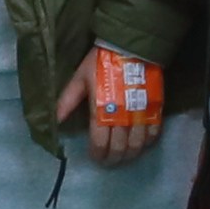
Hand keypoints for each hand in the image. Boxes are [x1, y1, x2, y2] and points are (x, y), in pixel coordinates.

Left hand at [79, 45, 166, 164]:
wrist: (132, 47)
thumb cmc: (102, 63)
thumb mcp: (80, 79)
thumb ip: (67, 101)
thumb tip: (54, 121)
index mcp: (102, 110)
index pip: (100, 143)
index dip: (97, 155)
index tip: (95, 158)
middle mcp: (122, 116)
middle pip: (120, 149)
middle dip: (113, 159)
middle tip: (109, 161)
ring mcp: (141, 114)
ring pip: (137, 145)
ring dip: (130, 155)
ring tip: (124, 156)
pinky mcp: (155, 109)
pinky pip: (154, 133)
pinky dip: (147, 143)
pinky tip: (141, 143)